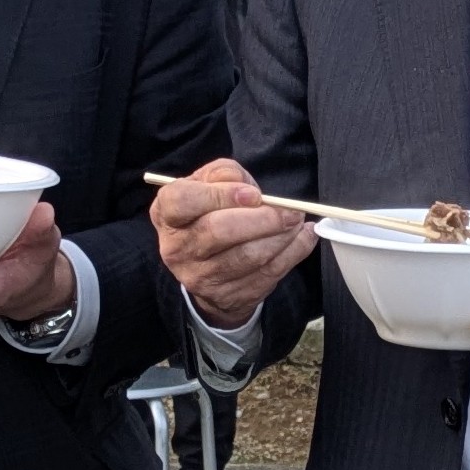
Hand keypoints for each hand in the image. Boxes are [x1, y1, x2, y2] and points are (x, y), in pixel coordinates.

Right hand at [154, 159, 318, 327]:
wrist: (210, 265)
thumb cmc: (211, 212)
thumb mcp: (210, 185)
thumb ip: (225, 174)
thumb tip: (246, 187)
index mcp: (167, 213)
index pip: (183, 200)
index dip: (220, 194)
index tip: (253, 194)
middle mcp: (176, 248)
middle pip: (218, 231)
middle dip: (262, 218)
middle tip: (290, 211)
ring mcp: (199, 277)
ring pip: (247, 256)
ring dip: (282, 236)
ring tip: (296, 221)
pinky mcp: (227, 295)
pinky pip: (267, 274)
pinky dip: (293, 252)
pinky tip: (303, 237)